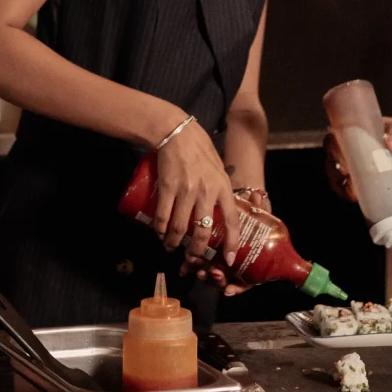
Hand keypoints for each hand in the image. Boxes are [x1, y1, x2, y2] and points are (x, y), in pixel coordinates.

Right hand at [147, 123, 240, 260]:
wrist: (177, 132)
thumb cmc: (199, 149)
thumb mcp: (218, 169)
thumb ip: (219, 189)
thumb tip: (217, 212)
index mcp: (223, 187)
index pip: (232, 221)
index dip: (231, 243)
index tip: (228, 259)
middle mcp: (207, 191)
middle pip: (202, 231)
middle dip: (196, 250)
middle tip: (191, 257)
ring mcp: (187, 190)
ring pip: (181, 228)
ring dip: (174, 242)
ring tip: (171, 246)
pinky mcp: (168, 186)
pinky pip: (163, 215)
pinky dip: (160, 229)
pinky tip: (160, 233)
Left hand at [195, 184, 272, 292]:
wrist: (240, 210)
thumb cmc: (251, 213)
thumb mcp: (258, 210)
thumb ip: (259, 206)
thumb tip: (256, 196)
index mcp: (249, 260)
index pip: (246, 281)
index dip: (237, 287)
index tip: (228, 290)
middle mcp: (234, 264)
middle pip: (224, 279)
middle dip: (214, 279)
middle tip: (207, 273)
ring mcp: (219, 260)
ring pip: (210, 273)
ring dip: (201, 272)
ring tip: (191, 267)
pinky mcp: (206, 254)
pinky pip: (199, 265)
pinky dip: (191, 267)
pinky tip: (183, 269)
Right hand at [324, 115, 391, 201]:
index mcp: (355, 132)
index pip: (336, 139)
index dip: (334, 150)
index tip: (343, 162)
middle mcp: (351, 149)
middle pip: (333, 159)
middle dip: (335, 171)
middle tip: (346, 179)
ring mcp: (356, 166)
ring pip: (338, 175)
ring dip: (339, 185)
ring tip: (351, 193)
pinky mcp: (364, 181)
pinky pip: (349, 187)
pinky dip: (348, 193)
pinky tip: (354, 198)